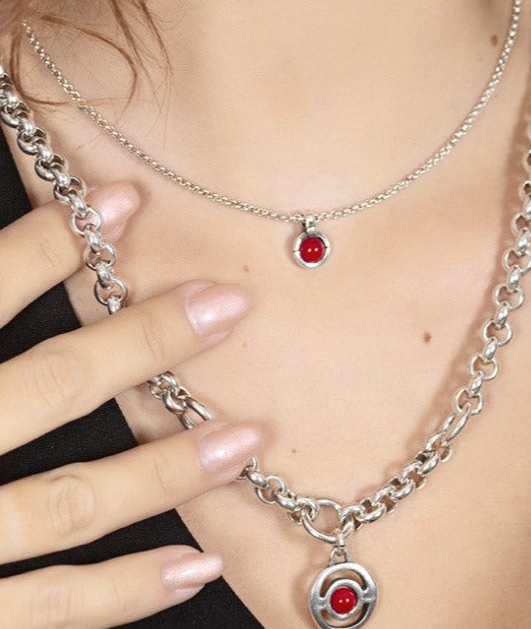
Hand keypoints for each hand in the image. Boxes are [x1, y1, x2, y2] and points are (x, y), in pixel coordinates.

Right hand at [0, 182, 258, 627]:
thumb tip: (5, 226)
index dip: (49, 246)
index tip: (124, 199)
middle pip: (48, 388)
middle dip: (144, 339)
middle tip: (229, 301)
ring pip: (69, 502)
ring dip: (166, 467)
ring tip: (249, 433)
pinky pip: (48, 612)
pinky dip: (124, 594)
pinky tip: (196, 562)